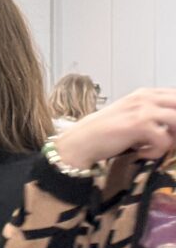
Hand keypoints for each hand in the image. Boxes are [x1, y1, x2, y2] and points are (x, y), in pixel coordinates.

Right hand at [53, 88, 175, 169]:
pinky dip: (156, 151)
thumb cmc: (103, 134)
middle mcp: (146, 97)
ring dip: (172, 140)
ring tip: (155, 148)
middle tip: (168, 141)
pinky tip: (142, 153)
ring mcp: (143, 109)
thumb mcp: (130, 117)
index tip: (170, 132)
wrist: (80, 143)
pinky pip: (165, 140)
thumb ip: (151, 115)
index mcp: (145, 93)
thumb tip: (172, 128)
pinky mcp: (139, 124)